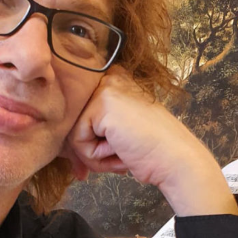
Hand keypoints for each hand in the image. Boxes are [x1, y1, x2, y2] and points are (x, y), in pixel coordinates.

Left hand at [62, 66, 237, 216]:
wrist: (175, 160)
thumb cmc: (151, 151)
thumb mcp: (117, 132)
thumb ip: (92, 130)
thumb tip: (62, 147)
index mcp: (113, 79)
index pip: (79, 112)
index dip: (85, 141)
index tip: (102, 157)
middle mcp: (108, 77)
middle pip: (72, 121)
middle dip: (87, 150)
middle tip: (114, 160)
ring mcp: (105, 88)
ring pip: (73, 133)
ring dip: (94, 155)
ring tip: (122, 154)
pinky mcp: (101, 104)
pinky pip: (78, 140)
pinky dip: (96, 156)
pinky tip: (120, 151)